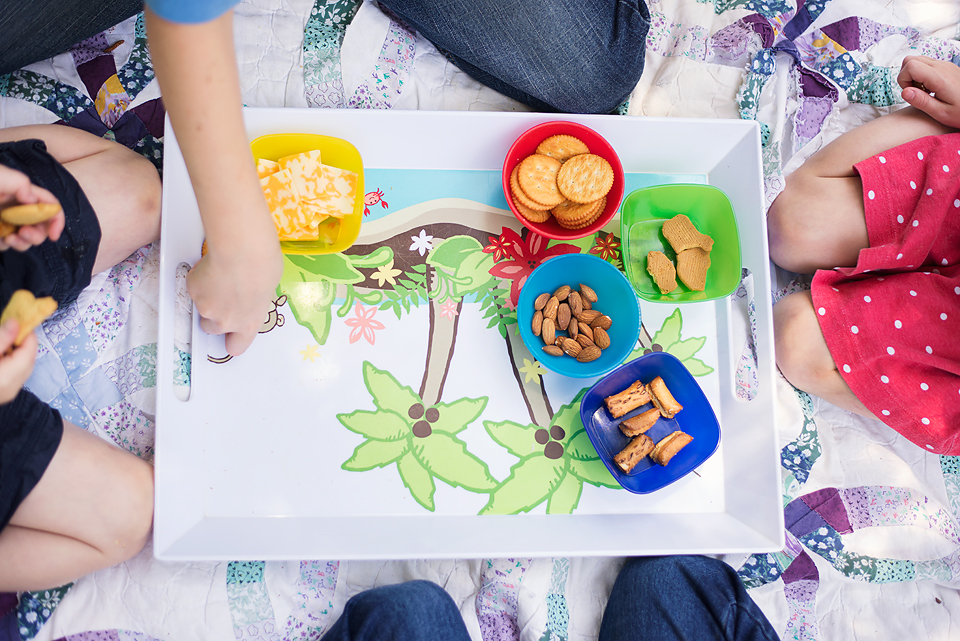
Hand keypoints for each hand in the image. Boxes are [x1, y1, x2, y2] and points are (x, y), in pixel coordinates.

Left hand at [0, 164, 64, 250]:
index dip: (57, 220)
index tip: (54, 235)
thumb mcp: (0, 175)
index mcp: (21, 193)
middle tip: (24, 233)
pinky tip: (0, 239)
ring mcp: (6, 220)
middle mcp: (16, 208)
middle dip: (38, 234)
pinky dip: (6, 245)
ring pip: (26, 238)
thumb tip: (32, 199)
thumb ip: (20, 182)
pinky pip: (6, 244)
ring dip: (23, 243)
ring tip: (9, 239)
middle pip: (41, 225)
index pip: (49, 205)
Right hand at [0, 319, 36, 404]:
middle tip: (10, 328)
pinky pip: (15, 374)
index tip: (20, 319)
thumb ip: (1, 338)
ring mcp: (9, 392)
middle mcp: (13, 387)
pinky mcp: (5, 393)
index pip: (29, 349)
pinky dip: (12, 361)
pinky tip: (2, 354)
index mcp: (8, 376)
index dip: (27, 332)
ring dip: (16, 351)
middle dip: (22, 342)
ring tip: (4, 341)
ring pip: (22, 366)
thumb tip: (16, 323)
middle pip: (28, 358)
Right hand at [186, 218, 283, 355]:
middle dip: (214, 315)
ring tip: (222, 276)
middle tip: (222, 297)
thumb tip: (250, 296)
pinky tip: (213, 267)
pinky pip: (195, 287)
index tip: (230, 334)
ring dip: (207, 295)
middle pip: (210, 328)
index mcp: (249, 324)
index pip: (236, 347)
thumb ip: (254, 301)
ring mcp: (206, 308)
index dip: (231, 340)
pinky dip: (200, 279)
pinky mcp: (193, 291)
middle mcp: (226, 322)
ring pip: (201, 306)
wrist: (242, 252)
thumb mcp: (267, 291)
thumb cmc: (262, 267)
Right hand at [898, 55, 959, 129]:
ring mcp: (944, 65)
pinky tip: (930, 88)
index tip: (910, 93)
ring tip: (923, 91)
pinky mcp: (946, 67)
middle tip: (915, 92)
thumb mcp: (941, 113)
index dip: (903, 80)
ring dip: (913, 75)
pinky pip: (926, 64)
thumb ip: (921, 102)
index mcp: (939, 77)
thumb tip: (904, 91)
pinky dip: (921, 75)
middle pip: (911, 60)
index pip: (910, 66)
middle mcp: (942, 67)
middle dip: (905, 76)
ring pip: (917, 60)